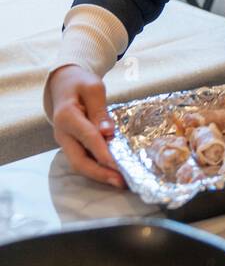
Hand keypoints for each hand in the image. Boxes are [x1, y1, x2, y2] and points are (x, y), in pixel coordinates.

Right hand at [47, 65, 125, 188]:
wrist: (63, 84)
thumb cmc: (80, 84)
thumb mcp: (93, 88)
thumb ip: (100, 111)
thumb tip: (108, 133)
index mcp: (66, 116)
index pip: (87, 138)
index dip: (103, 152)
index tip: (118, 165)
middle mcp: (62, 133)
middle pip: (78, 160)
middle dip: (100, 173)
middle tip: (121, 181)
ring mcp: (65, 141)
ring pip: (80, 164)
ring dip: (99, 174)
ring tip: (120, 181)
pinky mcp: (71, 145)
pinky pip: (83, 159)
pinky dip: (97, 168)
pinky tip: (112, 173)